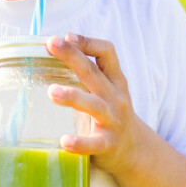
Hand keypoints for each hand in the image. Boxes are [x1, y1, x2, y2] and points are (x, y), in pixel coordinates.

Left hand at [45, 33, 142, 176]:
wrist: (134, 150)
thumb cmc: (112, 113)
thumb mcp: (107, 90)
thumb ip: (88, 73)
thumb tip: (57, 47)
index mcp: (115, 80)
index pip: (107, 52)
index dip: (87, 42)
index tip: (66, 36)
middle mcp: (115, 97)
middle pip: (93, 72)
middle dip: (72, 56)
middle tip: (51, 44)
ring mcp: (113, 120)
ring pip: (93, 105)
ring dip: (72, 97)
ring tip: (51, 91)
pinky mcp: (108, 144)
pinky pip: (94, 143)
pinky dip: (79, 142)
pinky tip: (64, 141)